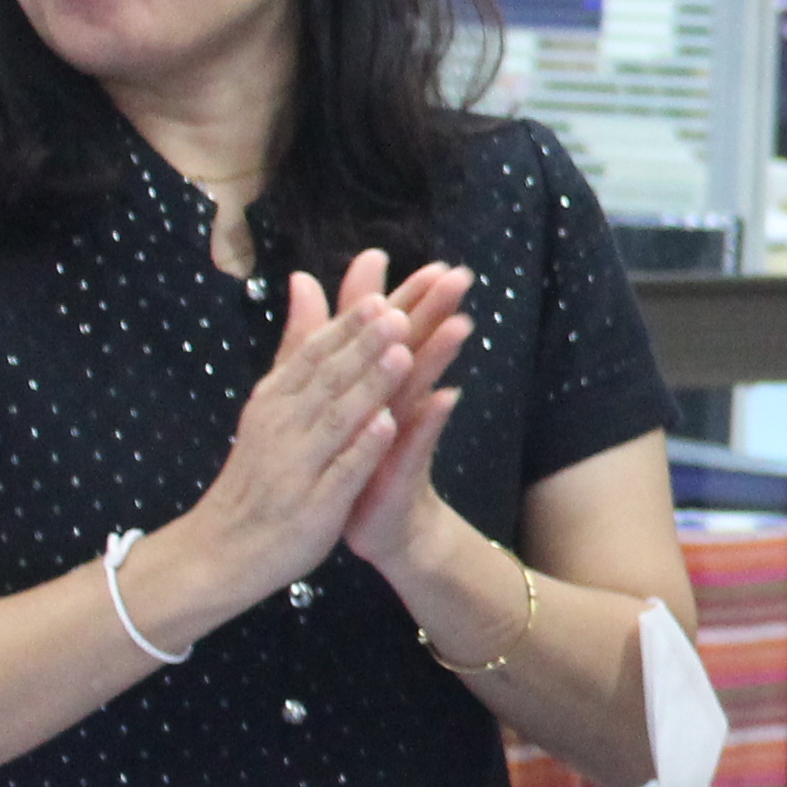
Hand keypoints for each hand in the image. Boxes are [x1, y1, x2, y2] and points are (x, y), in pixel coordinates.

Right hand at [173, 256, 425, 598]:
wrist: (221, 548)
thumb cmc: (258, 471)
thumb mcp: (273, 400)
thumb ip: (297, 344)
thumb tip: (305, 278)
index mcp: (275, 399)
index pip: (314, 354)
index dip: (349, 327)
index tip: (383, 298)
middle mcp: (282, 425)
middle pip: (328, 378)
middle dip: (365, 346)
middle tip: (401, 314)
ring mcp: (296, 465)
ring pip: (336, 419)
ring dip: (368, 385)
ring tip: (403, 355)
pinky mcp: (312, 504)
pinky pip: (340, 471)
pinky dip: (361, 447)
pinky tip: (387, 425)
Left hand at [340, 259, 481, 568]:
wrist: (375, 523)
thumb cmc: (361, 457)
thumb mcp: (345, 398)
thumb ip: (338, 343)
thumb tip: (325, 296)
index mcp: (377, 383)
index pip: (395, 333)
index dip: (412, 297)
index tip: (437, 263)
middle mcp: (395, 403)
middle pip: (415, 350)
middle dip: (436, 313)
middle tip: (461, 277)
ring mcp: (402, 436)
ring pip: (420, 389)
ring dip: (439, 358)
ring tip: (460, 327)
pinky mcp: (401, 471)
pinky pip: (417, 443)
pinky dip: (430, 421)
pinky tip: (446, 398)